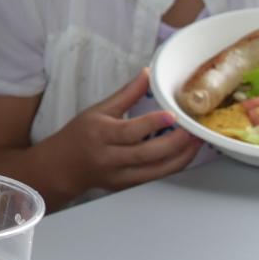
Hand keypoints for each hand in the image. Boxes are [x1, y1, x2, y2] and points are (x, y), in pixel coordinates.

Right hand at [54, 70, 202, 193]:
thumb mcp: (99, 110)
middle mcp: (110, 158)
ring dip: (180, 157)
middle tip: (193, 130)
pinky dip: (172, 166)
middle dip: (175, 143)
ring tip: (196, 142)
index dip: (152, 123)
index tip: (172, 114)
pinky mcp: (127, 186)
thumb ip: (127, 94)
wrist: (62, 167)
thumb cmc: (79, 135)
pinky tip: (184, 154)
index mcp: (101, 135)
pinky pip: (154, 178)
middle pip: (146, 154)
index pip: (130, 131)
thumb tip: (148, 73)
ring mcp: (119, 176)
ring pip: (155, 171)